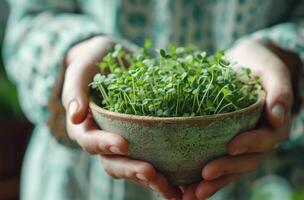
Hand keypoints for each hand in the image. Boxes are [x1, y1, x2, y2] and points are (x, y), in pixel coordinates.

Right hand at [62, 36, 180, 198]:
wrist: (115, 60)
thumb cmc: (96, 61)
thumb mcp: (82, 67)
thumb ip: (75, 88)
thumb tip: (75, 115)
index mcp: (85, 126)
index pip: (90, 141)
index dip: (105, 144)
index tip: (124, 143)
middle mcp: (103, 141)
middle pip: (114, 164)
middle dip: (132, 170)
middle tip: (151, 173)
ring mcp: (125, 145)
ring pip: (134, 170)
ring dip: (152, 181)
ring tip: (172, 190)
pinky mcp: (144, 143)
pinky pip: (153, 162)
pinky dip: (166, 175)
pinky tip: (183, 184)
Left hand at [182, 40, 295, 199]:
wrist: (245, 63)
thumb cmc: (259, 63)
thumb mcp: (272, 69)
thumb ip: (280, 90)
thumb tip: (279, 117)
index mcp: (276, 124)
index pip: (266, 139)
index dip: (250, 144)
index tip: (231, 146)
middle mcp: (261, 139)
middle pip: (248, 161)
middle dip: (227, 169)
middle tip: (204, 175)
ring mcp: (244, 144)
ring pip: (232, 169)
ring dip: (214, 183)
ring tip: (192, 194)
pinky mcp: (227, 145)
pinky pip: (219, 164)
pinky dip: (206, 178)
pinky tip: (187, 187)